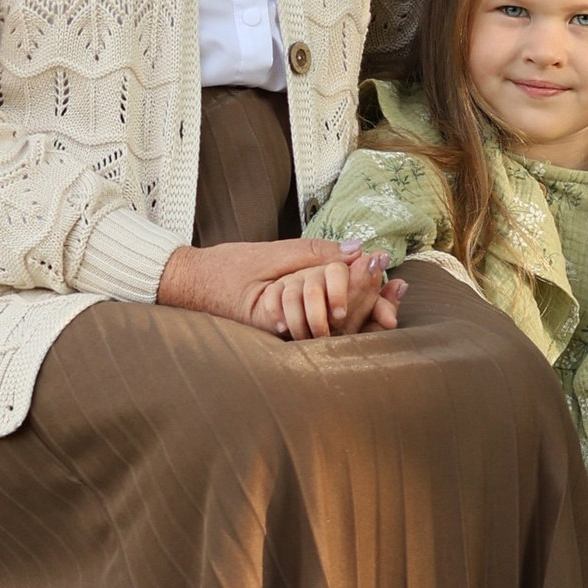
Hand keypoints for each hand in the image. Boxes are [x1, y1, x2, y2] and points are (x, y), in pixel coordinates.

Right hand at [156, 236, 403, 337]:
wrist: (188, 285)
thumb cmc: (223, 271)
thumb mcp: (269, 255)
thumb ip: (312, 254)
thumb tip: (357, 250)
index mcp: (285, 320)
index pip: (339, 314)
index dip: (368, 296)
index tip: (388, 276)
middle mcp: (290, 336)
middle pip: (345, 327)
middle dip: (375, 305)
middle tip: (399, 286)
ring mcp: (290, 337)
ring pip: (339, 330)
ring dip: (366, 310)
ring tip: (393, 293)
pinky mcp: (289, 332)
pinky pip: (324, 325)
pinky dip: (347, 310)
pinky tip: (368, 299)